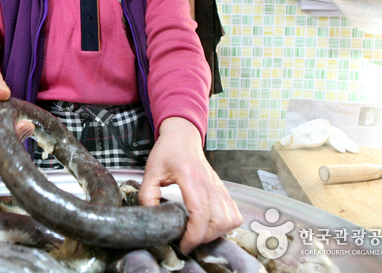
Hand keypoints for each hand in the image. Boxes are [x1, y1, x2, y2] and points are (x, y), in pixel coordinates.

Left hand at [138, 118, 242, 253]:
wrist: (183, 137)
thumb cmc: (168, 152)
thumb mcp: (150, 172)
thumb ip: (147, 195)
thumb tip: (152, 218)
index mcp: (191, 178)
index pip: (201, 213)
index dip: (194, 234)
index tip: (183, 245)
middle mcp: (209, 184)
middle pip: (219, 221)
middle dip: (204, 237)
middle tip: (187, 240)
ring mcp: (219, 187)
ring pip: (230, 219)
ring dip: (216, 233)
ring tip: (199, 234)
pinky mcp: (222, 190)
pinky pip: (234, 213)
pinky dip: (226, 225)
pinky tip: (211, 225)